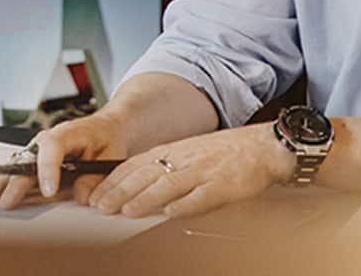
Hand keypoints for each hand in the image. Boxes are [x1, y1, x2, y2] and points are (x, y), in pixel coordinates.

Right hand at [0, 111, 132, 210]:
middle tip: (5, 202)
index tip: (48, 191)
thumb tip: (81, 196)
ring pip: (15, 163)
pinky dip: (2, 179)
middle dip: (13, 182)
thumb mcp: (110, 156)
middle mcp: (47, 139)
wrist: (105, 127)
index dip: (47, 169)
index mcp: (67, 133)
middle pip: (26, 159)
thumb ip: (96, 177)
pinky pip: (16, 168)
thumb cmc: (107, 139)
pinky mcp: (35, 158)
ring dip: (0, 181)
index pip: (52, 147)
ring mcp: (38, 148)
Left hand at [84, 125, 291, 220]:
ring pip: (168, 184)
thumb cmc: (226, 153)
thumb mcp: (189, 153)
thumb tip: (138, 185)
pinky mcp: (224, 184)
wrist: (264, 147)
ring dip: (145, 198)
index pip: (136, 164)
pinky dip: (186, 204)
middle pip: (146, 174)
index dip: (113, 179)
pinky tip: (171, 213)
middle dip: (120, 190)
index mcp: (175, 151)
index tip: (96, 194)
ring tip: (126, 211)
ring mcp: (204, 171)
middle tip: (100, 206)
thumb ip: (166, 166)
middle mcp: (185, 159)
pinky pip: (202, 195)